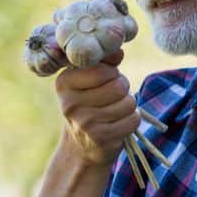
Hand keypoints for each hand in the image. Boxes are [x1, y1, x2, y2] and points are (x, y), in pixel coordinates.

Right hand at [54, 49, 140, 166]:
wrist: (83, 145)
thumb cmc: (91, 102)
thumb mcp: (90, 79)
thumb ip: (104, 61)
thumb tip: (118, 51)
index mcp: (64, 83)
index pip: (103, 70)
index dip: (112, 72)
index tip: (104, 80)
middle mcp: (70, 104)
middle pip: (119, 86)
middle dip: (123, 89)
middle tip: (113, 96)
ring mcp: (85, 123)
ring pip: (128, 103)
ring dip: (128, 105)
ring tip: (115, 109)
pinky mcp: (101, 138)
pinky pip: (133, 120)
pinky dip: (132, 120)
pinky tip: (119, 123)